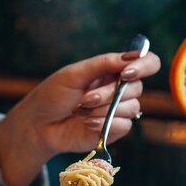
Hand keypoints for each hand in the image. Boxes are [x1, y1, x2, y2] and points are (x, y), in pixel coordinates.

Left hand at [0, 49, 159, 185]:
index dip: (144, 66)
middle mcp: (119, 89)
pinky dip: (105, 124)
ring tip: (81, 110)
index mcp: (112, 70)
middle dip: (110, 94)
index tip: (126, 73)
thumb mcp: (74, 74)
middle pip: (137, 88)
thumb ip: (103, 64)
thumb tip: (132, 56)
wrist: (39, 125)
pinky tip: (87, 123)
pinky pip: (125, 125)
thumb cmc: (53, 95)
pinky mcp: (115, 130)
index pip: (146, 62)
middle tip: (85, 98)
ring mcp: (118, 110)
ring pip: (132, 108)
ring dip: (105, 109)